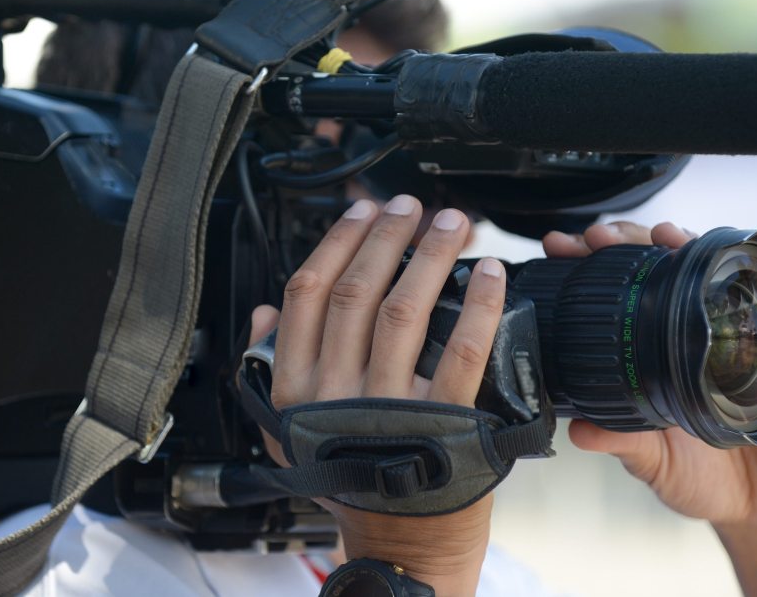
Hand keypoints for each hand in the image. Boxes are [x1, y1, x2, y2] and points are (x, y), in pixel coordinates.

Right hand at [247, 195, 505, 595]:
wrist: (399, 549)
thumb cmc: (352, 487)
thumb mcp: (292, 434)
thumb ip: (272, 370)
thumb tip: (265, 312)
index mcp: (297, 389)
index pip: (307, 295)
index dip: (336, 244)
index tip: (360, 212)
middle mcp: (336, 393)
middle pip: (357, 292)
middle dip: (387, 236)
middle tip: (412, 206)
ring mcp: (388, 407)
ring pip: (404, 310)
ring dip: (430, 256)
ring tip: (453, 224)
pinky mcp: (442, 423)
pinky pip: (460, 351)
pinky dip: (477, 305)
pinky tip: (491, 274)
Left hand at [542, 222, 756, 531]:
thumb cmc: (702, 480)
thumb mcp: (652, 462)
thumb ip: (620, 442)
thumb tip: (576, 431)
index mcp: (652, 353)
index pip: (616, 292)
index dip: (589, 266)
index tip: (558, 250)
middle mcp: (690, 334)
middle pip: (656, 266)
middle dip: (624, 240)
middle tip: (595, 237)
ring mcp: (736, 334)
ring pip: (708, 270)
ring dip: (682, 244)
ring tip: (658, 234)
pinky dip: (750, 275)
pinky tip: (729, 260)